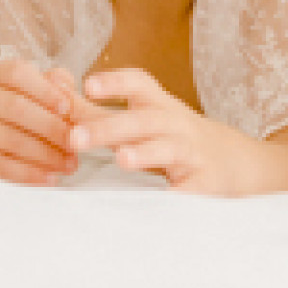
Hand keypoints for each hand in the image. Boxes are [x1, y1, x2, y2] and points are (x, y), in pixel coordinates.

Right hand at [0, 60, 79, 183]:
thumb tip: (67, 88)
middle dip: (52, 128)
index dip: (45, 90)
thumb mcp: (25, 96)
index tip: (68, 108)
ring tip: (69, 164)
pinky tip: (49, 178)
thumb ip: (50, 87)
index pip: (17, 73)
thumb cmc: (4, 120)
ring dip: (46, 154)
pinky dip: (29, 174)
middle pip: (15, 107)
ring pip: (10, 139)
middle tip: (76, 144)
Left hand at [71, 70, 258, 195]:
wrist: (234, 161)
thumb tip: (53, 87)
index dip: (115, 82)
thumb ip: (96, 109)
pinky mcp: (205, 183)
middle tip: (75, 138)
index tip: (88, 85)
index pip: (139, 84)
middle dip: (110, 128)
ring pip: (168, 149)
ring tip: (122, 160)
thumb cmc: (173, 137)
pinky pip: (190, 190)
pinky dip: (177, 196)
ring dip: (146, 154)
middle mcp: (176, 124)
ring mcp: (193, 153)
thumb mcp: (142, 118)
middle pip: (144, 120)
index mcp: (158, 105)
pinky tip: (161, 204)